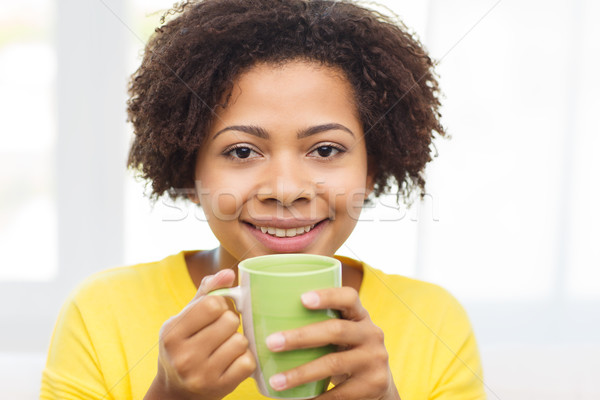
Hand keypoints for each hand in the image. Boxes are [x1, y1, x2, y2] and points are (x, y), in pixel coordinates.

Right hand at [145, 270, 255, 399]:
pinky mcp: (220, 388)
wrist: (177, 392)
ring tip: (226, 346)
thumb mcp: (185, 318)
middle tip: (222, 331)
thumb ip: (206, 292)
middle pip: (229, 321)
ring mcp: (202, 375)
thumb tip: (229, 273)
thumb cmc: (184, 345)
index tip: (215, 313)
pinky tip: (232, 361)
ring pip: (240, 341)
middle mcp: (184, 356)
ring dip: (238, 341)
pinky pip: (247, 362)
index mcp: (172, 333)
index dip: (221, 305)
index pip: (212, 304)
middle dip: (230, 322)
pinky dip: (244, 359)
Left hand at [265, 287, 399, 399]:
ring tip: (275, 381)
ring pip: (334, 364)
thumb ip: (316, 321)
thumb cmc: (344, 350)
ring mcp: (374, 360)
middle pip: (336, 330)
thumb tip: (257, 309)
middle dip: (301, 337)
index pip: (349, 297)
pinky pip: (339, 394)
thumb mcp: (341, 332)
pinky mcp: (373, 385)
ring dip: (301, 373)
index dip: (327, 295)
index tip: (301, 298)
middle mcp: (371, 333)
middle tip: (271, 342)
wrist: (379, 385)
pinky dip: (315, 399)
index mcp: (360, 315)